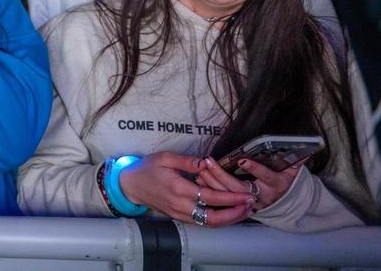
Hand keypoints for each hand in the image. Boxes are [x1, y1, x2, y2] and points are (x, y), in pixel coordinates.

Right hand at [117, 152, 253, 226]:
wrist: (130, 185)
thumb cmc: (147, 168)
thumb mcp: (165, 157)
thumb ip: (187, 161)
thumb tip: (206, 162)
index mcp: (178, 188)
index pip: (210, 197)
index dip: (231, 198)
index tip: (246, 195)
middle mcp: (180, 205)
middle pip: (213, 217)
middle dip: (234, 214)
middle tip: (249, 206)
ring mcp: (180, 213)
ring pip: (209, 223)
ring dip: (228, 219)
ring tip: (243, 210)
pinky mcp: (179, 217)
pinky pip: (202, 222)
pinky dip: (217, 219)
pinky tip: (227, 212)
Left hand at [196, 155, 308, 213]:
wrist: (286, 204)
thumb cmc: (285, 182)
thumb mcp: (292, 172)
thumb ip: (295, 161)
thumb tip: (304, 149)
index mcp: (276, 185)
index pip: (266, 176)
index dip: (255, 169)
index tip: (243, 160)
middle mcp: (262, 195)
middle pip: (239, 187)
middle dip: (222, 175)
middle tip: (209, 162)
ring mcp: (250, 203)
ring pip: (228, 195)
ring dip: (212, 182)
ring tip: (201, 169)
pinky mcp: (240, 207)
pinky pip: (223, 200)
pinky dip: (211, 190)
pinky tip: (200, 180)